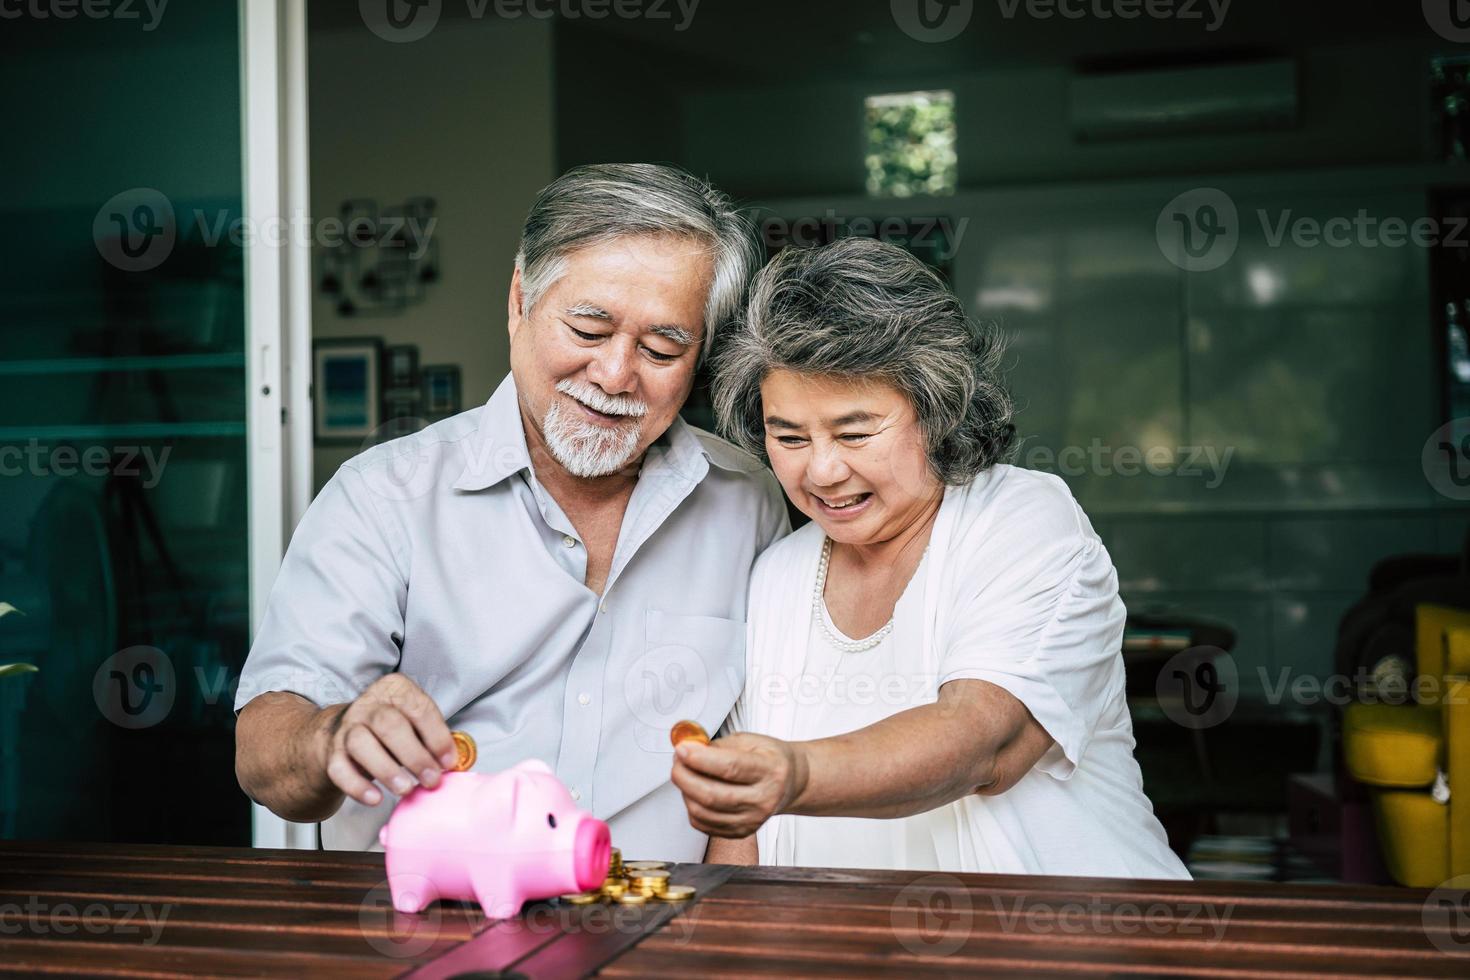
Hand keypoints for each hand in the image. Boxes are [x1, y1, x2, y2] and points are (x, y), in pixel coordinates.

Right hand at [315, 674, 457, 806]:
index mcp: (395, 690)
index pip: (418, 707)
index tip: (449, 762)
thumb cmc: (390, 731)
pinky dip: (358, 786)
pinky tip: (376, 799)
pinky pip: (340, 769)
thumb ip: (433, 738)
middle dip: (415, 755)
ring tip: (406, 789)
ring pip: (362, 743)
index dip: (436, 736)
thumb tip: (455, 761)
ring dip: (387, 769)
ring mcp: (346, 728)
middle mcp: (368, 705)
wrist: (341, 735)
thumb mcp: (413, 724)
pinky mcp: (331, 753)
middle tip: (431, 780)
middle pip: (389, 724)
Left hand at [670, 733, 805, 837]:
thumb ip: (718, 745)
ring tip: (686, 773)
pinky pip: (703, 824)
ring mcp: (752, 820)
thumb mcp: (750, 740)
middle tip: (677, 761)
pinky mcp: (740, 832)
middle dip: (685, 776)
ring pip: (703, 812)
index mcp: (770, 771)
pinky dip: (691, 806)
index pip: (730, 768)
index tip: (682, 749)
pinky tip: (696, 791)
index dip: (700, 758)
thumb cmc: (769, 759)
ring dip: (684, 791)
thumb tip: (688, 748)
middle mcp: (763, 799)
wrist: (789, 783)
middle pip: (712, 795)